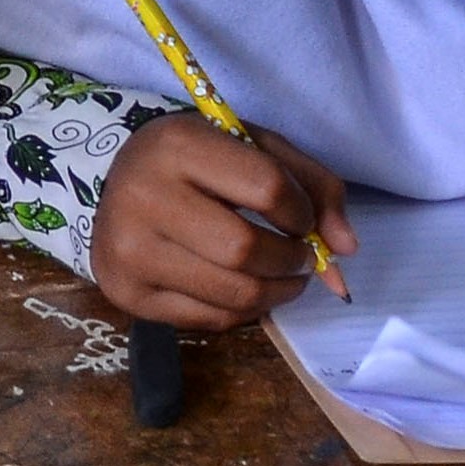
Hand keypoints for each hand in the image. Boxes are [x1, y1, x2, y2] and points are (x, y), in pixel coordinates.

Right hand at [86, 109, 358, 328]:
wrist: (117, 184)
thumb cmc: (197, 163)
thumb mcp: (255, 148)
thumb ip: (313, 186)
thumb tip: (347, 249)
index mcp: (178, 146)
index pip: (268, 188)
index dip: (302, 212)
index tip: (302, 219)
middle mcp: (143, 197)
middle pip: (245, 250)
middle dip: (291, 261)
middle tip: (301, 257)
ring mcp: (128, 251)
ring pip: (233, 294)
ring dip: (277, 292)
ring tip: (284, 277)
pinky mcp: (125, 293)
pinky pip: (209, 319)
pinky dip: (244, 311)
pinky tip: (246, 289)